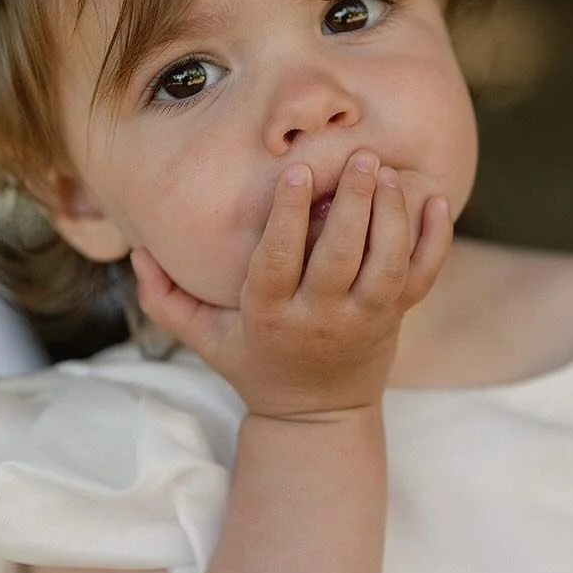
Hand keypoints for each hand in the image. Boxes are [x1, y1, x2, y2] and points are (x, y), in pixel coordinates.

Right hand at [132, 150, 452, 418]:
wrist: (317, 415)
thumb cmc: (256, 364)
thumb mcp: (205, 339)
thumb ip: (166, 298)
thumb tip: (136, 251)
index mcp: (271, 316)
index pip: (279, 261)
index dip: (287, 217)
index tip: (295, 173)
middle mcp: (322, 316)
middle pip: (340, 257)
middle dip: (352, 204)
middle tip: (358, 157)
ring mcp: (365, 318)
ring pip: (386, 264)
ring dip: (390, 215)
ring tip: (385, 170)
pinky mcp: (397, 317)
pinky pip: (423, 277)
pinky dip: (434, 240)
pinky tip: (436, 199)